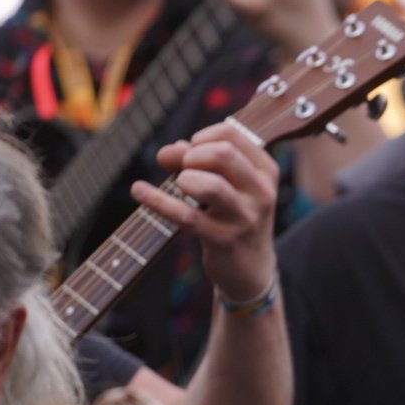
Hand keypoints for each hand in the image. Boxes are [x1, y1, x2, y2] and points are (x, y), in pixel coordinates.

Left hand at [129, 121, 278, 306]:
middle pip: (222, 154)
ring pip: (210, 185)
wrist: (250, 270)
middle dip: (189, 155)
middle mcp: (261, 193)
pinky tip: (139, 191)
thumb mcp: (232, 186)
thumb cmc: (235, 218)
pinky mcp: (224, 241)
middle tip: (177, 169)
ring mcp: (245, 219)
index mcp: (265, 172)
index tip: (186, 152)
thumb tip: (172, 149)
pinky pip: (186, 216)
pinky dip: (157, 200)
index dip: (199, 137)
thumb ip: (204, 161)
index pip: (231, 135)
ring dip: (184, 179)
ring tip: (178, 185)